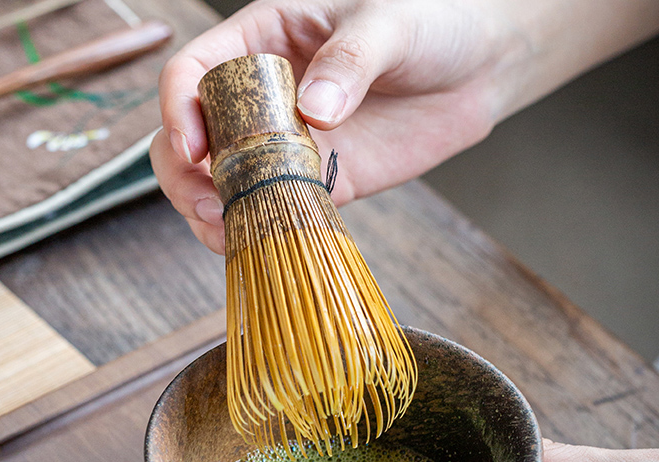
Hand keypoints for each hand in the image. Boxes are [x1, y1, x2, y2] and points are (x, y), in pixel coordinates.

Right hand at [150, 0, 658, 252]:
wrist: (477, 68)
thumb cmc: (432, 21)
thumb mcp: (389, 22)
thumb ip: (351, 60)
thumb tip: (313, 111)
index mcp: (263, 40)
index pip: (195, 72)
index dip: (181, 110)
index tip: (195, 148)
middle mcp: (265, 96)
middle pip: (196, 137)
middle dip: (186, 175)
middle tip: (206, 204)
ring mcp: (288, 143)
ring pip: (225, 182)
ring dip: (213, 212)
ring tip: (224, 233)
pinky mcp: (321, 182)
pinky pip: (276, 209)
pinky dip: (258, 230)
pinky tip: (255, 242)